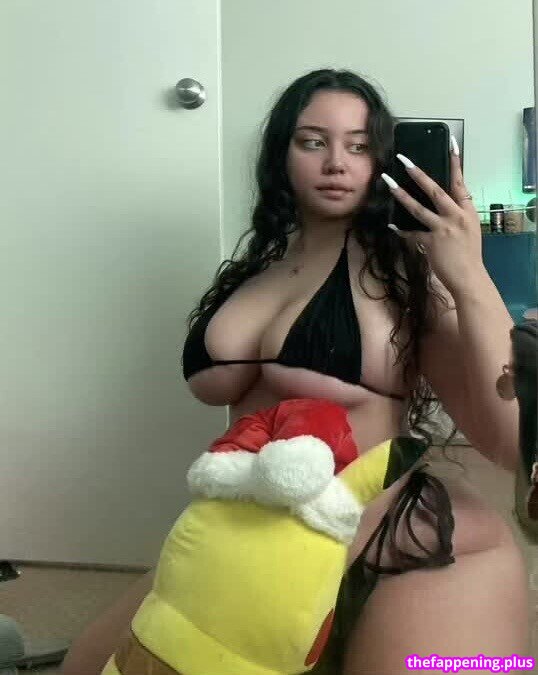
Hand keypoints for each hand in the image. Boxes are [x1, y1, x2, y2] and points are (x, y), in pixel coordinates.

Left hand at [381, 136, 484, 295]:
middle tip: (404, 160)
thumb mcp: (469, 228)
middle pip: (435, 190)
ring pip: (418, 208)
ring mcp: (442, 229)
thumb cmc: (469, 254)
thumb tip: (444, 203)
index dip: (455, 162)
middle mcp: (454, 216)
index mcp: (466, 210)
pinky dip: (400, 229)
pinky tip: (391, 225)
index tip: (450, 142)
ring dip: (401, 195)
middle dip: (418, 174)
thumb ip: (457, 214)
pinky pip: (411, 233)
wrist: (469, 276)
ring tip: (389, 183)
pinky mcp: (430, 243)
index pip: (460, 181)